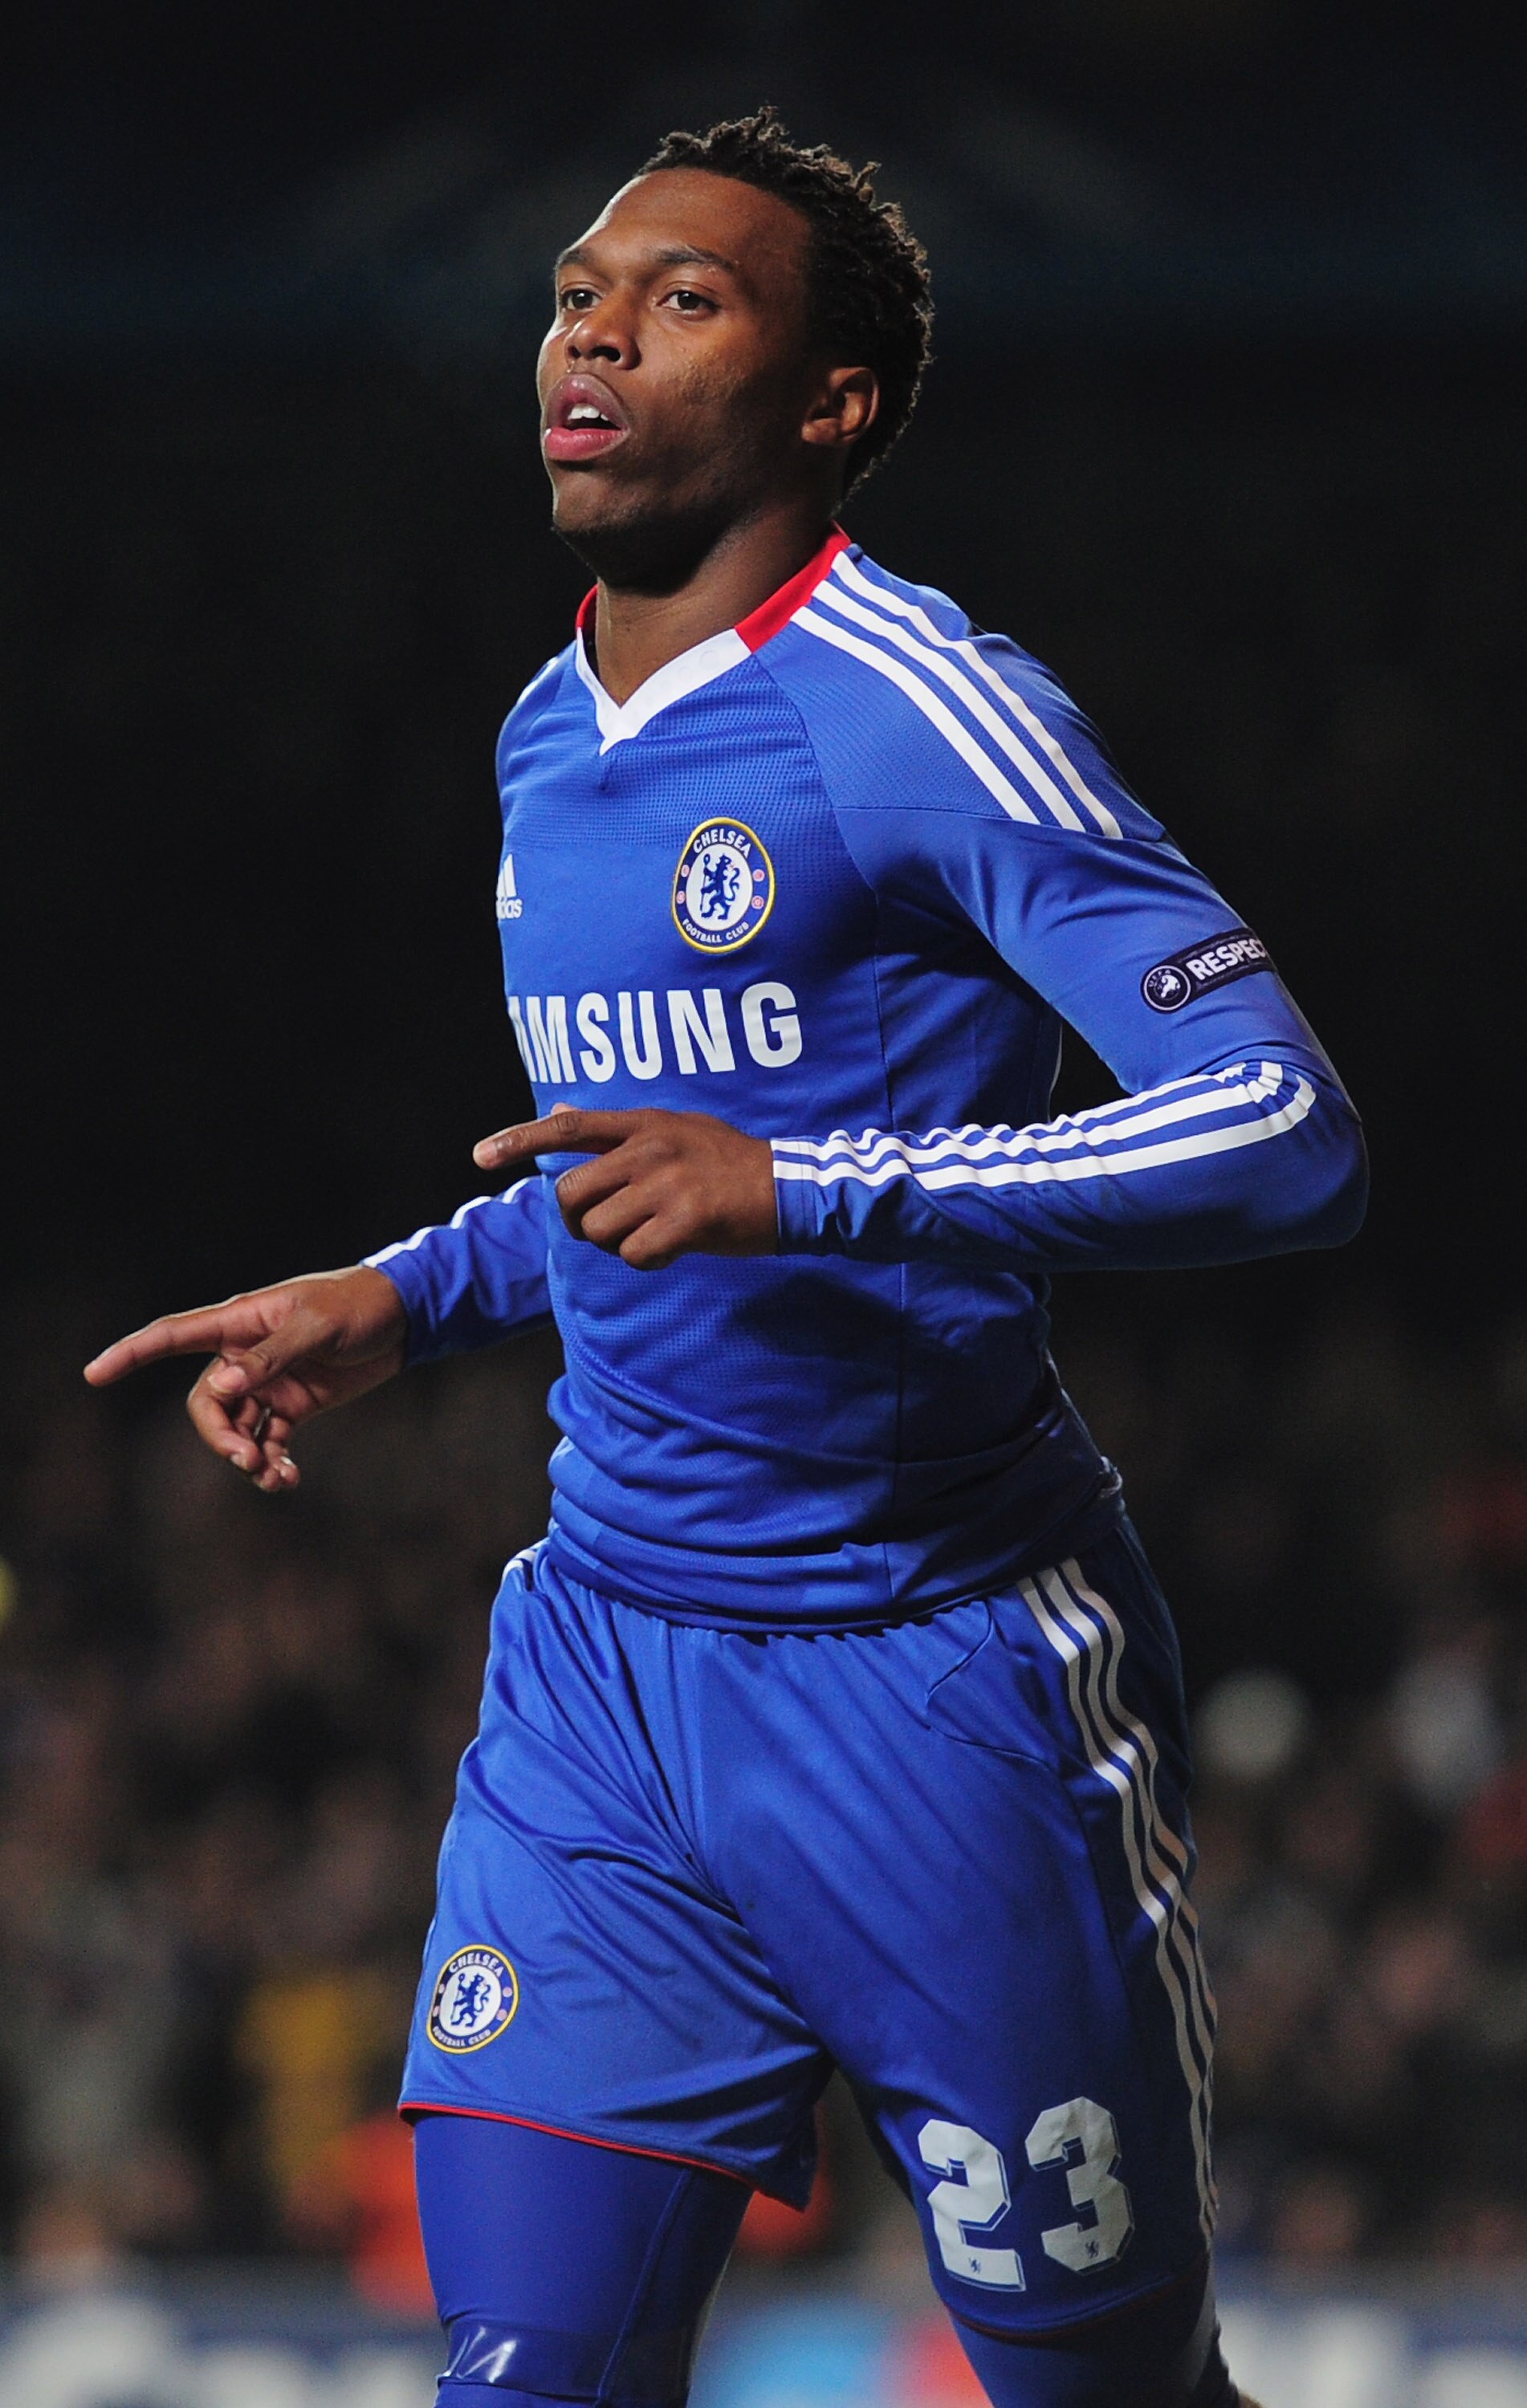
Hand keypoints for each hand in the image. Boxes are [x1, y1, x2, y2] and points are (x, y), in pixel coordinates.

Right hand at [83, 1267, 407, 1492]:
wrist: (404, 1317)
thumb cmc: (357, 1306)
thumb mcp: (317, 1328)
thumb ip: (269, 1358)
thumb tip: (221, 1387)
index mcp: (240, 1323)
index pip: (173, 1336)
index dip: (131, 1354)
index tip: (94, 1374)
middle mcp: (244, 1355)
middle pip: (206, 1404)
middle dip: (219, 1437)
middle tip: (248, 1461)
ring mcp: (268, 1383)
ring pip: (235, 1430)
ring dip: (246, 1458)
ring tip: (275, 1477)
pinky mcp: (293, 1406)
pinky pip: (268, 1442)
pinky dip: (272, 1464)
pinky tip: (288, 1479)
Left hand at [474, 1104, 777, 1270]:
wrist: (791, 1187)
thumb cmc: (729, 1163)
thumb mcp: (674, 1129)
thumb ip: (617, 1127)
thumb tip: (558, 1110)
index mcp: (644, 1124)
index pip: (567, 1126)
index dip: (518, 1139)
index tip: (480, 1155)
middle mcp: (649, 1149)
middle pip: (570, 1192)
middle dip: (577, 1221)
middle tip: (607, 1226)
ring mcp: (667, 1184)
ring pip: (596, 1229)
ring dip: (616, 1243)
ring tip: (653, 1232)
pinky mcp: (686, 1220)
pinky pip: (632, 1254)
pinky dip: (647, 1259)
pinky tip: (676, 1246)